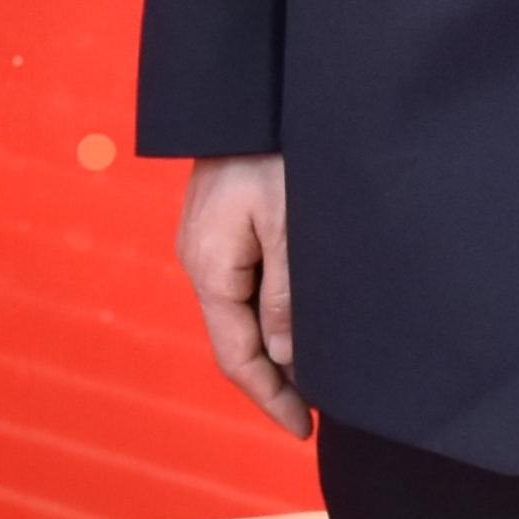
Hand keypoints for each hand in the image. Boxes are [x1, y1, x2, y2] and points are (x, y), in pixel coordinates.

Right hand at [176, 153, 309, 435]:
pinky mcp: (221, 223)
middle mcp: (199, 260)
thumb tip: (285, 358)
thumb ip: (287, 296)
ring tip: (317, 371)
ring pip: (240, 311)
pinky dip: (270, 309)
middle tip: (319, 409)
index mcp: (210, 268)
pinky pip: (243, 282)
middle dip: (274, 378)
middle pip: (235, 340)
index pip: (237, 357)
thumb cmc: (274, 150)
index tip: (305, 429)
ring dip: (274, 344)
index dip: (271, 398)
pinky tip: (298, 317)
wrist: (248, 89)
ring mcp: (207, 241)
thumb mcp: (289, 225)